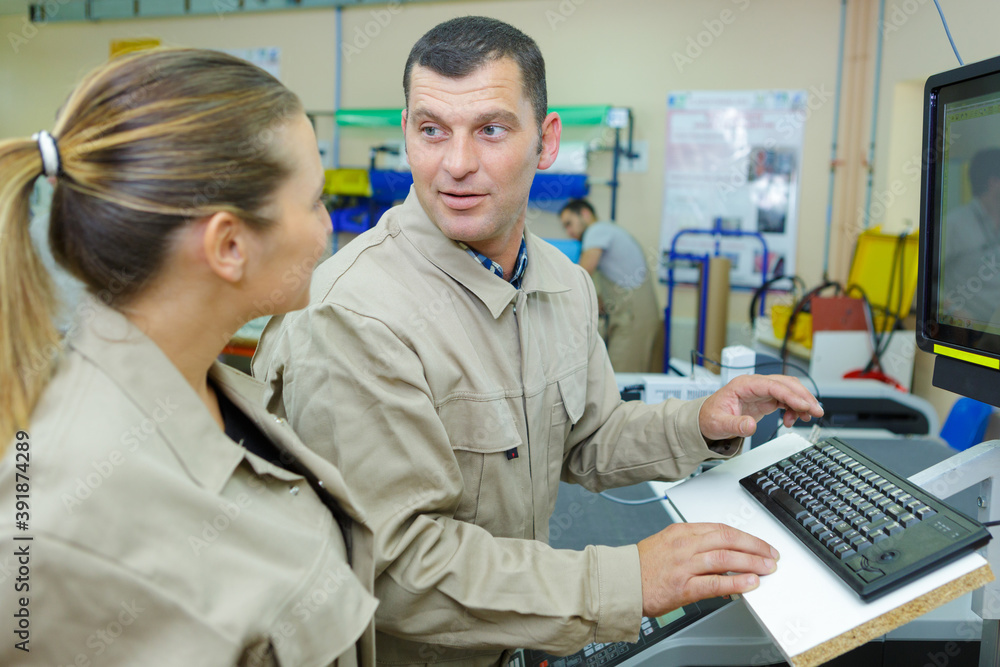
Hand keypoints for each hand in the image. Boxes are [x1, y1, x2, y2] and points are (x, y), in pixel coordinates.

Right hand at [637, 522, 777, 616]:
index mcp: (681, 531)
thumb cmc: (643, 566)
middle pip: (727, 539)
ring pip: (725, 558)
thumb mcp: (668, 543)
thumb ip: (694, 545)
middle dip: (754, 547)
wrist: (621, 582)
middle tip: (770, 555)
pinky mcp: (682, 587)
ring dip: (751, 563)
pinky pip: (715, 583)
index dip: (746, 536)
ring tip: (766, 568)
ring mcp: (684, 565)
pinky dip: (736, 582)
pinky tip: (750, 583)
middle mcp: (684, 545)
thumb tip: (723, 553)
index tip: (760, 544)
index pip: (721, 528)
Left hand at [699, 374, 822, 440]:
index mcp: (743, 385)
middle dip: (803, 396)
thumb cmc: (710, 417)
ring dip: (801, 402)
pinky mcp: (764, 400)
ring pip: (788, 390)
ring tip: (808, 417)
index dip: (790, 395)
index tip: (804, 406)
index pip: (773, 385)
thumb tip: (750, 426)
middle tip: (816, 411)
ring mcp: (761, 391)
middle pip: (785, 384)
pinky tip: (793, 420)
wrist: (705, 419)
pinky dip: (794, 408)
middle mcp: (754, 385)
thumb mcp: (719, 424)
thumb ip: (735, 425)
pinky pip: (785, 400)